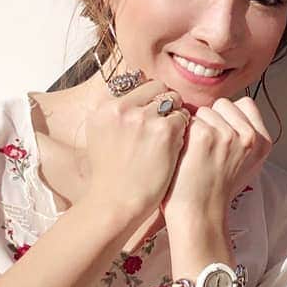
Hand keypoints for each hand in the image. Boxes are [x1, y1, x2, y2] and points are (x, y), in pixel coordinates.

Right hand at [84, 80, 188, 219]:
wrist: (116, 202)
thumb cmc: (112, 175)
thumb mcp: (102, 136)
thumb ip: (118, 113)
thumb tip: (139, 93)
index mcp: (106, 108)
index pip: (136, 83)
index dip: (149, 98)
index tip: (152, 113)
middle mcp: (122, 108)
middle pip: (157, 87)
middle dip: (165, 102)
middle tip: (165, 124)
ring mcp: (143, 117)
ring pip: (173, 100)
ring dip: (177, 114)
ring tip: (170, 136)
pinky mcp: (164, 130)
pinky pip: (184, 117)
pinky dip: (185, 128)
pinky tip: (176, 145)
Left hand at [163, 97, 272, 227]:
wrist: (199, 213)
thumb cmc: (215, 191)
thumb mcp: (245, 163)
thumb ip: (244, 136)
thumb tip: (230, 114)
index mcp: (262, 141)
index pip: (245, 104)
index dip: (228, 116)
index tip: (221, 133)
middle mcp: (248, 136)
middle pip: (223, 104)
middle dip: (211, 120)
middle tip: (208, 148)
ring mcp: (227, 134)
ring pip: (204, 111)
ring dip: (195, 127)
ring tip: (196, 153)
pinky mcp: (204, 135)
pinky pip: (187, 120)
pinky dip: (182, 134)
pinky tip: (185, 153)